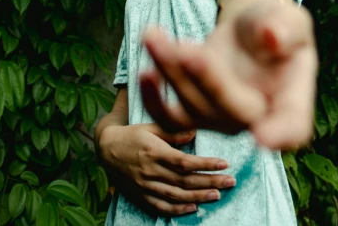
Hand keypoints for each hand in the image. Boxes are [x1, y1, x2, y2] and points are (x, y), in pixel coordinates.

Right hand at [98, 122, 236, 216]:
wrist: (107, 149)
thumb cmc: (133, 134)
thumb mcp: (151, 126)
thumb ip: (173, 131)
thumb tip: (194, 132)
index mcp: (155, 151)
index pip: (185, 162)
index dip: (206, 164)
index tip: (225, 163)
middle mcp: (151, 171)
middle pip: (185, 181)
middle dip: (210, 182)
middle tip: (230, 181)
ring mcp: (146, 186)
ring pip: (176, 196)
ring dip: (199, 197)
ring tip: (218, 194)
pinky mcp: (141, 196)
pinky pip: (161, 207)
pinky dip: (178, 210)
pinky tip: (194, 208)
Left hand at [140, 1, 318, 150]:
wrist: (250, 29)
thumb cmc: (275, 24)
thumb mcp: (290, 19)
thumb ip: (286, 28)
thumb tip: (273, 36)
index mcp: (292, 101)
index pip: (294, 126)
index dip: (281, 133)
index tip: (262, 134)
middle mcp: (258, 120)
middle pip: (232, 113)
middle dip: (207, 80)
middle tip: (187, 47)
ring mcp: (223, 121)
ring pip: (194, 111)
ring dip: (171, 75)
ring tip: (154, 36)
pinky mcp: (195, 114)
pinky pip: (169, 118)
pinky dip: (153, 99)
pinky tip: (143, 72)